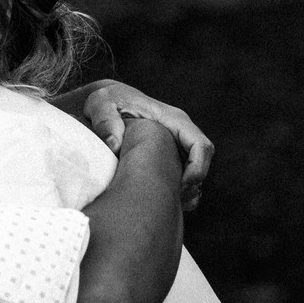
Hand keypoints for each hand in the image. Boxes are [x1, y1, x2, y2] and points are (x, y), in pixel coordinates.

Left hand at [66, 80, 213, 208]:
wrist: (106, 102)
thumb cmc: (107, 101)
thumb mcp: (101, 104)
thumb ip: (105, 120)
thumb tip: (115, 145)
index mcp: (172, 119)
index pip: (200, 145)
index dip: (197, 168)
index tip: (180, 186)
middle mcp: (180, 132)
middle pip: (203, 162)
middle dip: (192, 184)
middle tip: (172, 199)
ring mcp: (177, 145)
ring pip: (195, 172)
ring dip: (185, 190)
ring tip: (163, 202)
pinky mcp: (170, 156)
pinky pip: (183, 177)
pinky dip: (176, 191)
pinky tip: (159, 200)